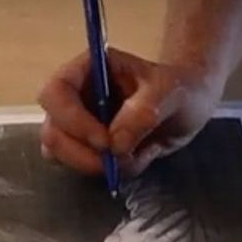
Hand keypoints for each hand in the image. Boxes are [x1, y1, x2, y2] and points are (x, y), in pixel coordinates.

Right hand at [39, 48, 221, 177]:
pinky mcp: (86, 147)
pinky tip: (136, 159)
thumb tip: (115, 144)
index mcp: (87, 69)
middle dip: (82, 153)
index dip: (72, 121)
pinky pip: (81, 168)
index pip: (55, 93)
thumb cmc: (179, 88)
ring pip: (60, 154)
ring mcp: (77, 124)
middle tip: (118, 161)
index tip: (104, 141)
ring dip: (95, 165)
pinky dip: (109, 172)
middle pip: (52, 131)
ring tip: (137, 156)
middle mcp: (74, 96)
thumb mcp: (170, 93)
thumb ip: (143, 113)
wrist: (189, 105)